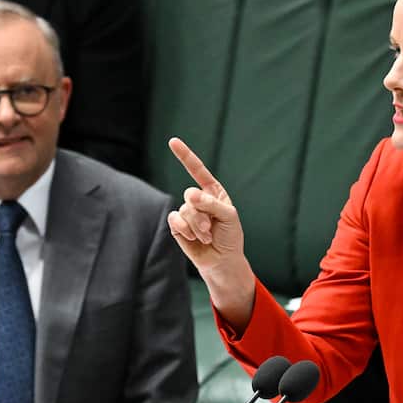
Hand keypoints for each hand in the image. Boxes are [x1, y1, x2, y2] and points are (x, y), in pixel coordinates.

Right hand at [167, 137, 254, 326]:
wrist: (222, 261)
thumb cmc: (230, 237)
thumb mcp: (229, 217)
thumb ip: (211, 204)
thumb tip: (189, 194)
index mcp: (212, 192)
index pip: (198, 170)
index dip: (185, 156)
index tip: (172, 141)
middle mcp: (198, 199)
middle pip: (191, 195)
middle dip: (203, 215)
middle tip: (212, 230)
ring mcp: (186, 212)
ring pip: (184, 210)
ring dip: (198, 227)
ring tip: (207, 238)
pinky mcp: (177, 226)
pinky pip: (175, 220)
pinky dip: (185, 230)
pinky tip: (193, 239)